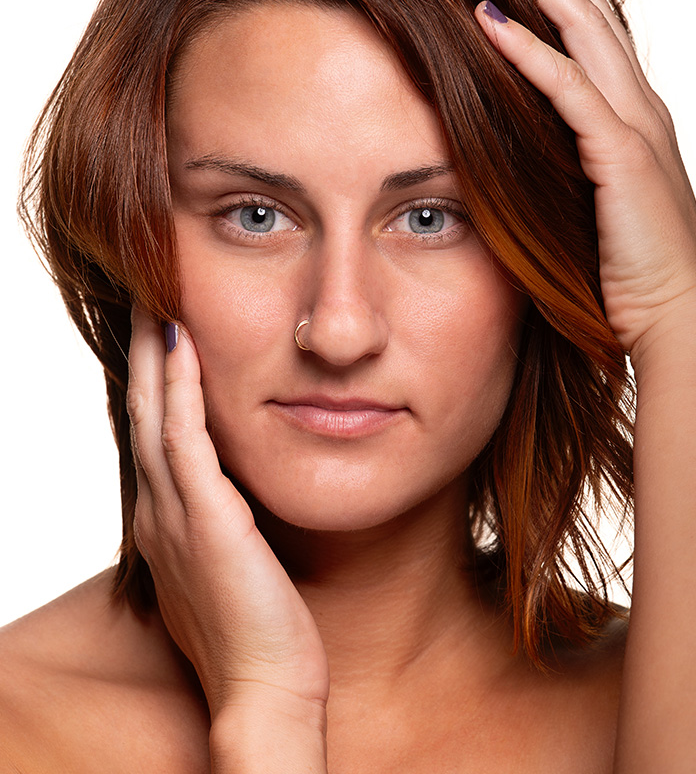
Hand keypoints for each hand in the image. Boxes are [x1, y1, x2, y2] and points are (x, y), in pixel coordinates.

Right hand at [126, 309, 329, 721]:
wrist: (266, 690)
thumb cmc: (259, 629)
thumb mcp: (231, 561)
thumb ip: (226, 518)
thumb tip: (240, 487)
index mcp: (167, 518)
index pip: (154, 428)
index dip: (156, 373)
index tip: (167, 323)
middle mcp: (160, 510)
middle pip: (143, 408)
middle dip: (145, 347)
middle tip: (148, 290)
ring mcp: (175, 515)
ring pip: (154, 413)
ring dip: (155, 351)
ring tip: (157, 295)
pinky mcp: (206, 520)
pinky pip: (184, 439)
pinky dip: (181, 387)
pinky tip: (185, 343)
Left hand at [476, 0, 695, 358]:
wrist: (673, 315)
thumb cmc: (629, 270)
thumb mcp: (587, 201)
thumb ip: (559, 164)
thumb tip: (507, 150)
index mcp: (630, 117)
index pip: (589, 36)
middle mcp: (638, 109)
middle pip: (589, 15)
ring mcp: (636, 127)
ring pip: (585, 35)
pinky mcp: (624, 156)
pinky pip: (571, 91)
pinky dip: (531, 53)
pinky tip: (490, 22)